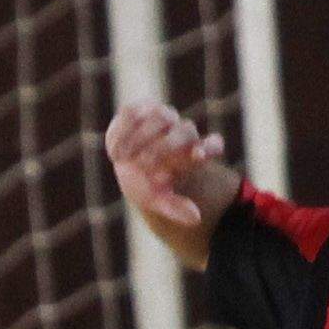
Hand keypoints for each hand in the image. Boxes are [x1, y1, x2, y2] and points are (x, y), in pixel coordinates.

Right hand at [104, 99, 226, 227]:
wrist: (128, 169)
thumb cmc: (150, 185)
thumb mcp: (160, 200)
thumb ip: (176, 208)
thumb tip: (196, 218)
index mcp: (194, 153)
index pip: (213, 146)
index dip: (209, 148)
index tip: (198, 156)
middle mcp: (183, 131)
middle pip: (185, 131)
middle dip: (164, 147)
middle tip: (144, 165)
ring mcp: (163, 117)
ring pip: (161, 116)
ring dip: (142, 137)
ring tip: (124, 159)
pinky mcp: (140, 110)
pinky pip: (135, 112)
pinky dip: (124, 130)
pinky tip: (115, 152)